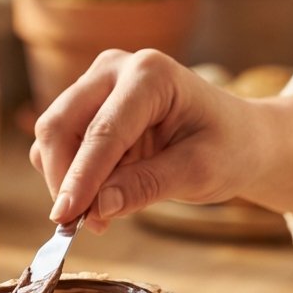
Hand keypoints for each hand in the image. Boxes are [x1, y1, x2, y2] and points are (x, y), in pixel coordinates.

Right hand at [30, 49, 259, 231]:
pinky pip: (60, 144)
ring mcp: (97, 83)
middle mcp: (115, 68)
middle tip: (79, 224)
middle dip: (64, 178)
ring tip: (102, 214)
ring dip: (66, 180)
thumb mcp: (199, 172)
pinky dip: (71, 175)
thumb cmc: (228, 148)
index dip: (81, 177)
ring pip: (53, 136)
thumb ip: (147, 186)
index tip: (66, 217)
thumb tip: (97, 208)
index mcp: (151, 74)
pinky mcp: (87, 105)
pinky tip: (103, 195)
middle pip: (60, 125)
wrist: (239, 137)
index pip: (103, 131)